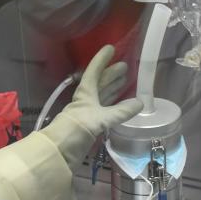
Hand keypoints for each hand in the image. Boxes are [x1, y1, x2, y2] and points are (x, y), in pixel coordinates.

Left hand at [41, 46, 142, 167]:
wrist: (60, 151)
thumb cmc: (77, 128)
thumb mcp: (101, 118)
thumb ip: (120, 112)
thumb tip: (140, 103)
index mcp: (85, 93)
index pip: (94, 72)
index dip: (102, 60)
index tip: (110, 48)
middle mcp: (86, 100)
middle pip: (100, 83)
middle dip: (111, 74)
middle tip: (124, 66)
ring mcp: (88, 113)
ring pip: (102, 96)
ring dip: (113, 88)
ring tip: (125, 81)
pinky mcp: (90, 125)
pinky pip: (105, 110)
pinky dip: (114, 106)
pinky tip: (122, 106)